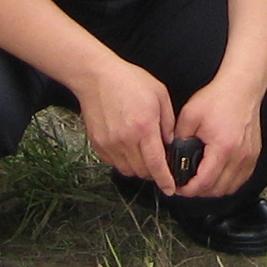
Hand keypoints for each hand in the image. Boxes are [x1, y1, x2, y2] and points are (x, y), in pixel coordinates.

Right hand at [75, 57, 178, 189]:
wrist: (96, 77)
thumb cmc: (130, 81)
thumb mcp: (159, 94)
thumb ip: (168, 122)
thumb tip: (170, 144)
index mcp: (144, 127)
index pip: (156, 164)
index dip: (165, 180)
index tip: (171, 189)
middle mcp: (125, 139)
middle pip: (142, 171)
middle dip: (153, 173)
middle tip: (159, 163)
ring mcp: (109, 143)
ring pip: (128, 170)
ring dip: (139, 168)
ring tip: (143, 154)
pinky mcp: (98, 144)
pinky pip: (114, 163)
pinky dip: (124, 161)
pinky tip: (128, 148)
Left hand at [171, 82, 262, 200]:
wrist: (241, 87)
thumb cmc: (218, 98)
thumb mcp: (189, 115)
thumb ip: (178, 138)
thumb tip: (172, 157)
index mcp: (222, 147)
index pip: (204, 182)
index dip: (188, 190)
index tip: (179, 187)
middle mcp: (238, 156)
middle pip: (217, 190)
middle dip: (198, 191)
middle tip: (186, 184)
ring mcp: (248, 157)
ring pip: (230, 188)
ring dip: (213, 189)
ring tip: (200, 181)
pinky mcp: (254, 155)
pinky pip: (241, 179)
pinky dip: (228, 183)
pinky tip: (217, 175)